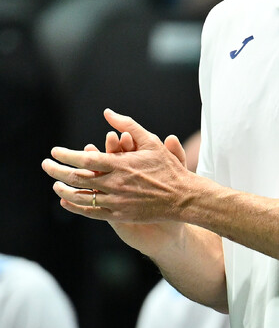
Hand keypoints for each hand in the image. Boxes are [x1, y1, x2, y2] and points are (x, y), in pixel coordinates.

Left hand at [42, 108, 192, 226]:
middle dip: (58, 171)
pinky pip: (92, 213)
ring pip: (82, 197)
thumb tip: (107, 112)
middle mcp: (116, 183)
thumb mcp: (151, 141)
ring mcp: (117, 201)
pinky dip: (77, 207)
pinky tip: (67, 202)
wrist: (182, 197)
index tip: (55, 152)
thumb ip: (127, 125)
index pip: (86, 159)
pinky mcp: (120, 215)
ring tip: (55, 184)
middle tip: (46, 165)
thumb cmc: (168, 167)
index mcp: (121, 164)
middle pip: (78, 178)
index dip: (67, 155)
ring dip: (65, 190)